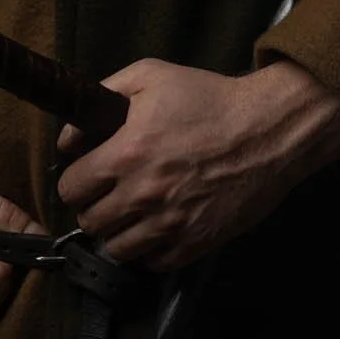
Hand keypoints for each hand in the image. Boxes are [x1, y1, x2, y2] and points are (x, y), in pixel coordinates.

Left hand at [53, 56, 339, 272]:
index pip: (71, 188)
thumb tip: (71, 135)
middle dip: (94, 207)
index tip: (88, 175)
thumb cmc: (209, 98)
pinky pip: (153, 263)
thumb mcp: (152, 75)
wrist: (268, 130)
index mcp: (126, 153)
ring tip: (131, 214)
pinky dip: (149, 250)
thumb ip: (104, 95)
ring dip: (118, 232)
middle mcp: (143, 195)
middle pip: (90, 223)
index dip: (76, 180)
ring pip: (117, 250)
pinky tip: (157, 227)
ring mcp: (170, 224)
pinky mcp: (195, 243)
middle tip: (109, 194)